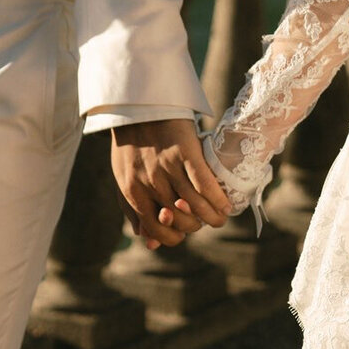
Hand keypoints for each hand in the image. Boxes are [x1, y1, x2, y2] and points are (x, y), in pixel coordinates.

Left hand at [110, 119, 231, 249]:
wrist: (137, 105)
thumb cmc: (131, 146)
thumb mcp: (124, 180)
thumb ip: (134, 211)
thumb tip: (149, 243)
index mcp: (132, 192)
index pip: (157, 230)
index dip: (173, 237)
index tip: (183, 231)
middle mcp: (149, 183)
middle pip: (179, 220)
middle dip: (195, 225)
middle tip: (203, 220)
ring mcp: (167, 168)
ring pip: (195, 206)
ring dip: (212, 217)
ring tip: (220, 216)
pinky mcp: (185, 152)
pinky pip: (205, 185)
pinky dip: (218, 199)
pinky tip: (225, 204)